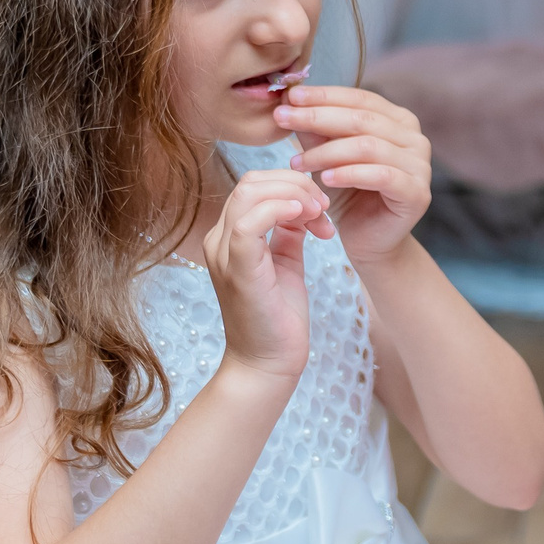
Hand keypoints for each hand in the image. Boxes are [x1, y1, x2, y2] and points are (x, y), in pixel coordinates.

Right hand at [203, 168, 327, 379]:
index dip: (291, 185)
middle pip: (252, 181)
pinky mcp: (238, 270)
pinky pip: (250, 222)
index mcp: (230, 236)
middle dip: (296, 184)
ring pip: (250, 193)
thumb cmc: (278, 316)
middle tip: (324, 208)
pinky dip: (280, 210)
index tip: (321, 209)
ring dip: (293, 194)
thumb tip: (301, 206)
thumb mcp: (286, 262)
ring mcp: (224, 254)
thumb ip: (288, 231)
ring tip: (319, 215)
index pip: (254, 185)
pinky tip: (306, 218)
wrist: (269, 362)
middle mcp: (220, 240)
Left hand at [271, 85, 432, 262]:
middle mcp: (415, 138)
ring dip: (326, 152)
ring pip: (368, 146)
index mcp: (398, 121)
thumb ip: (316, 129)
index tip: (289, 96)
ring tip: (297, 162)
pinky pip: (381, 176)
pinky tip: (324, 179)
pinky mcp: (417, 193)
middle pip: (362, 119)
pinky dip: (349, 174)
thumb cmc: (349, 195)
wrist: (368, 241)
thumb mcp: (327, 156)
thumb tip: (290, 98)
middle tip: (283, 118)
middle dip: (318, 117)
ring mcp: (420, 166)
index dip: (324, 95)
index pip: (360, 98)